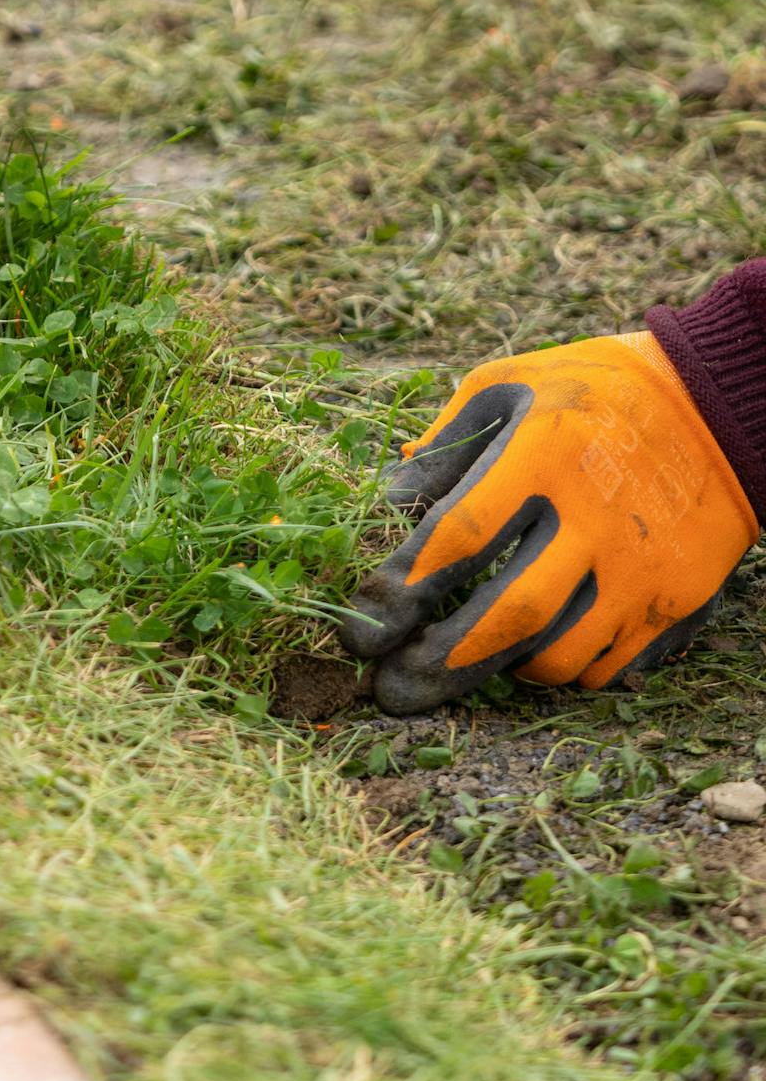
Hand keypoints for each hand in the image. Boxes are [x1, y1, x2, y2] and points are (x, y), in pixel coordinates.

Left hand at [342, 332, 756, 713]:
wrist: (718, 406)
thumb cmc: (589, 393)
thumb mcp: (506, 388)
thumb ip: (442, 448)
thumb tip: (382, 504)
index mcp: (543, 457)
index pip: (460, 536)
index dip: (403, 587)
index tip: (361, 624)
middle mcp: (595, 519)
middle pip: (507, 614)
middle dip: (439, 661)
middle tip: (388, 692)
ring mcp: (642, 567)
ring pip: (557, 654)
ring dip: (495, 671)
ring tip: (453, 664)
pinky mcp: (678, 600)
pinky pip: (605, 665)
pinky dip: (556, 671)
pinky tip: (524, 655)